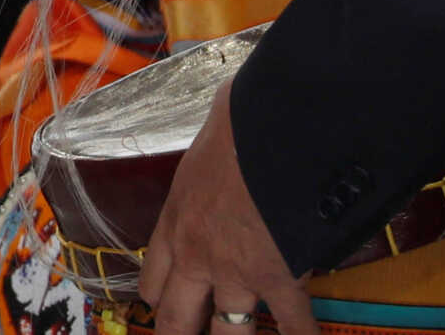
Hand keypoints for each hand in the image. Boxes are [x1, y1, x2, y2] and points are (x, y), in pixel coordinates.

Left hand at [139, 81, 316, 334]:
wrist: (268, 129)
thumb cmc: (235, 129)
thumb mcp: (201, 156)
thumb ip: (205, 179)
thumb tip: (219, 161)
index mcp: (173, 223)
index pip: (152, 282)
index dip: (159, 305)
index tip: (165, 315)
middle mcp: (195, 256)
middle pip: (177, 318)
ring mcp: (235, 272)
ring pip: (229, 331)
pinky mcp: (278, 278)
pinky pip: (292, 324)